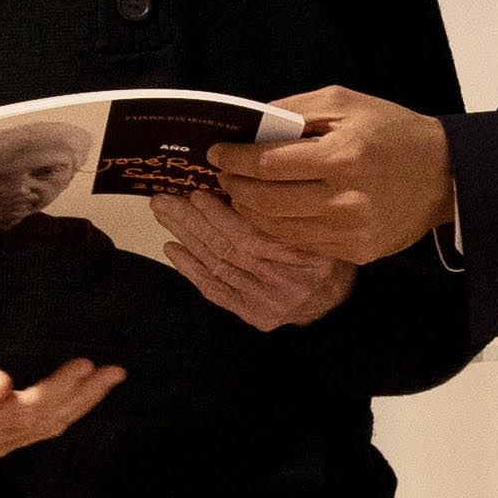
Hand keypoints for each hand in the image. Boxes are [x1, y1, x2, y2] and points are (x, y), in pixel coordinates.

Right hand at [0, 338, 121, 463]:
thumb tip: (3, 389)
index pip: (25, 410)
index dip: (59, 389)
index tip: (86, 365)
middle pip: (40, 423)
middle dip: (81, 398)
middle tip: (114, 372)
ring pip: (41, 431)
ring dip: (78, 407)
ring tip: (107, 381)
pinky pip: (32, 434)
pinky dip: (60, 417)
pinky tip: (79, 402)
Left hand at [148, 188, 353, 331]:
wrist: (334, 302)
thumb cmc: (322, 252)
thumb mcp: (316, 224)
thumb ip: (284, 210)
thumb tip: (240, 182)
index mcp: (302, 256)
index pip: (251, 235)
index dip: (220, 215)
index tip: (197, 193)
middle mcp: (282, 283)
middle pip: (226, 249)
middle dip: (191, 221)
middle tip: (164, 199)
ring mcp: (264, 302)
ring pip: (216, 266)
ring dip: (185, 238)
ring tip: (164, 213)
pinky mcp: (251, 314)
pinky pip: (214, 291)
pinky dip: (190, 268)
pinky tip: (172, 247)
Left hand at [211, 88, 455, 265]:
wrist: (444, 174)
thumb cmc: (392, 131)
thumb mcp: (346, 103)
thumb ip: (296, 110)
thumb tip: (249, 124)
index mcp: (342, 156)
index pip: (268, 165)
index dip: (234, 160)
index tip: (217, 154)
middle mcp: (345, 200)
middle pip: (267, 202)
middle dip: (236, 188)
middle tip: (223, 177)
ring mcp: (351, 232)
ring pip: (279, 229)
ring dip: (250, 213)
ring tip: (240, 196)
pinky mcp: (357, 251)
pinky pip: (302, 244)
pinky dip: (277, 229)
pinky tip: (269, 214)